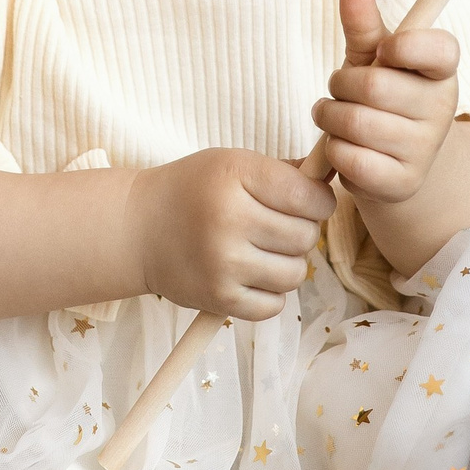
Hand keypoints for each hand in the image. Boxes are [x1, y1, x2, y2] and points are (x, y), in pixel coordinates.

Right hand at [129, 148, 333, 322]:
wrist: (137, 229)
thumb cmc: (192, 191)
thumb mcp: (233, 164)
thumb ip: (284, 172)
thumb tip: (331, 178)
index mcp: (235, 177)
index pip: (308, 196)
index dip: (318, 200)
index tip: (306, 201)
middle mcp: (229, 220)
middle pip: (306, 236)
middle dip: (300, 231)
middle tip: (275, 226)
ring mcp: (223, 264)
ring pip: (296, 273)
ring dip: (287, 264)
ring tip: (261, 251)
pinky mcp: (219, 298)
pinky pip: (275, 305)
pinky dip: (270, 293)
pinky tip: (250, 274)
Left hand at [311, 0, 459, 219]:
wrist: (392, 162)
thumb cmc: (380, 99)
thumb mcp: (373, 58)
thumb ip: (364, 23)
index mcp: (442, 72)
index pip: (439, 49)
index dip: (405, 45)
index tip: (385, 51)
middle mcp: (442, 111)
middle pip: (373, 86)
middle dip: (341, 83)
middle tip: (340, 88)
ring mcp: (424, 150)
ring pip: (355, 123)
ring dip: (329, 115)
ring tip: (334, 115)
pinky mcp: (402, 183)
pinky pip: (349, 158)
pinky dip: (333, 149)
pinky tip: (342, 146)